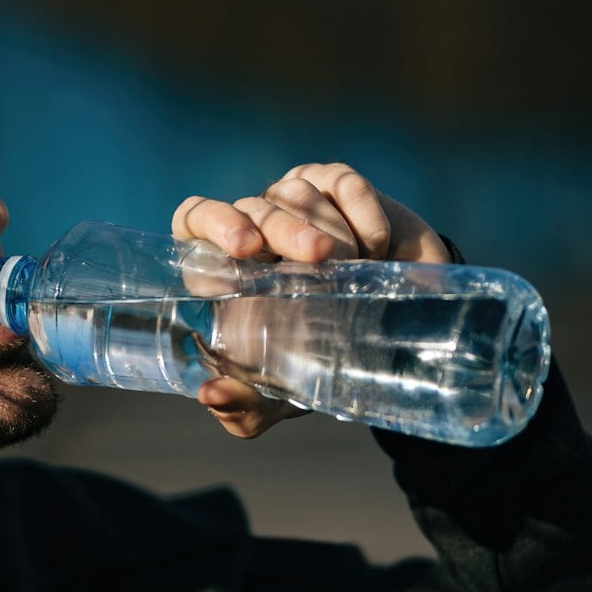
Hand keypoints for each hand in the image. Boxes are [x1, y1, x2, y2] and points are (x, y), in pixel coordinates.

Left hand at [170, 162, 448, 438]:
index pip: (194, 219)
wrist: (397, 335)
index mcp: (225, 268)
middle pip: (250, 204)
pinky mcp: (339, 185)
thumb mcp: (280, 395)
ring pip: (297, 192)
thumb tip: (212, 395)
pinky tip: (377, 248)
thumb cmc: (316, 360)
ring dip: (331, 230)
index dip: (212, 222)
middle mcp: (254, 227)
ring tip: (356, 267)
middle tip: (319, 256)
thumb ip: (243, 407)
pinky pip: (344, 184)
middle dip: (283, 228)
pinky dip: (364, 215)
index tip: (243, 249)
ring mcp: (296, 201)